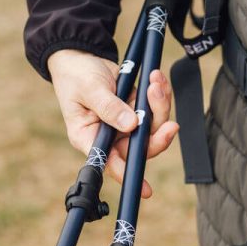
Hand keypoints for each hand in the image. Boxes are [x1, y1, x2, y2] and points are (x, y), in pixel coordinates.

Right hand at [47, 49, 178, 197]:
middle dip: (157, 136)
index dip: (128, 175)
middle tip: (170, 125)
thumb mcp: (89, 89)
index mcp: (89, 138)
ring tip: (156, 83)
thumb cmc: (76, 75)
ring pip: (151, 127)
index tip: (146, 190)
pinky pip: (154, 109)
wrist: (80, 56)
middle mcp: (109, 136)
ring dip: (159, 107)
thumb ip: (109, 107)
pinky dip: (159, 94)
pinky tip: (156, 78)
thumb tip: (132, 125)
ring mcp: (124, 123)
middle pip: (139, 147)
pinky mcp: (135, 109)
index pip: (110, 163)